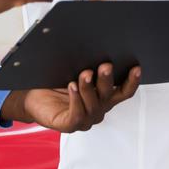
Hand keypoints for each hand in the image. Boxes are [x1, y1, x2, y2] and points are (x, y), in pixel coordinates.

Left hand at [0, 63, 140, 132]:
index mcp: (104, 96)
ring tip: (84, 74)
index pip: (124, 90)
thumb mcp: (74, 69)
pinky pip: (77, 114)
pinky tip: (72, 87)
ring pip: (93, 104)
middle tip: (105, 65)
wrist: (33, 96)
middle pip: (109, 95)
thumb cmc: (55, 82)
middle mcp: (99, 108)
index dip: (132, 80)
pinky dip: (76, 99)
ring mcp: (86, 118)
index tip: (136, 67)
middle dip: (107, 80)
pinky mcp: (70, 125)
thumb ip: (87, 62)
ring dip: (89, 88)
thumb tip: (96, 44)